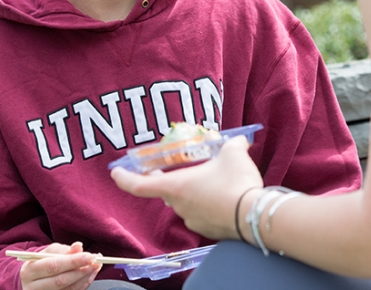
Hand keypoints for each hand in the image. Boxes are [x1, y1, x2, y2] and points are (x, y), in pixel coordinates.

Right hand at [19, 241, 100, 289]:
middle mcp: (34, 287)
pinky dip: (83, 284)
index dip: (73, 261)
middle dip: (81, 271)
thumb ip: (64, 250)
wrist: (33, 280)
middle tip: (96, 262)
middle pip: (61, 280)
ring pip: (69, 289)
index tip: (90, 256)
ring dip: (86, 277)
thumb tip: (79, 246)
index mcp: (30, 270)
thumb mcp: (49, 252)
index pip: (53, 266)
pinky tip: (90, 274)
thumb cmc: (42, 262)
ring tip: (96, 266)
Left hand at [111, 136, 263, 239]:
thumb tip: (239, 140)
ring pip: (186, 203)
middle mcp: (179, 205)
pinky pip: (202, 213)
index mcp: (176, 186)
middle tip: (178, 169)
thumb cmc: (235, 183)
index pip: (139, 186)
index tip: (116, 173)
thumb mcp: (234, 154)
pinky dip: (208, 204)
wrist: (255, 216)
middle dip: (170, 180)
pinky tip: (225, 196)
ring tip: (214, 180)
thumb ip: (233, 144)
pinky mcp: (208, 230)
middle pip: (166, 192)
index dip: (124, 178)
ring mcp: (193, 220)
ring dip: (193, 192)